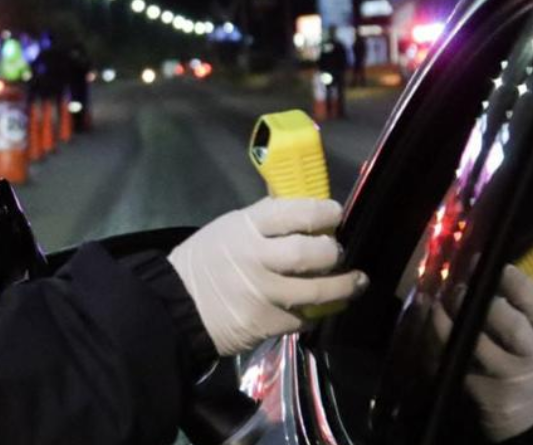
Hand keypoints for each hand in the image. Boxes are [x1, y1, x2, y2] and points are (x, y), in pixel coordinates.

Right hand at [168, 197, 367, 356]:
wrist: (176, 305)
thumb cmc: (205, 260)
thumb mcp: (228, 228)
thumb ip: (264, 221)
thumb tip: (304, 210)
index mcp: (245, 227)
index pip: (294, 212)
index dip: (323, 212)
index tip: (335, 214)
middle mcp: (256, 258)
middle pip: (311, 253)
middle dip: (333, 251)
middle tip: (337, 251)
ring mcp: (262, 294)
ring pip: (317, 290)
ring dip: (343, 286)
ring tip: (356, 282)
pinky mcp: (266, 323)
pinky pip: (304, 317)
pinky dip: (315, 312)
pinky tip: (319, 307)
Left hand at [432, 265, 532, 441]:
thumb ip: (523, 309)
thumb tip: (486, 269)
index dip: (512, 280)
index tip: (487, 264)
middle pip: (506, 324)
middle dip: (476, 301)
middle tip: (456, 289)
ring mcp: (509, 377)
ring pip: (472, 344)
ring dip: (446, 321)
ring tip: (435, 306)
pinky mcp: (487, 395)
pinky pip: (454, 365)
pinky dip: (437, 347)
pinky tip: (429, 332)